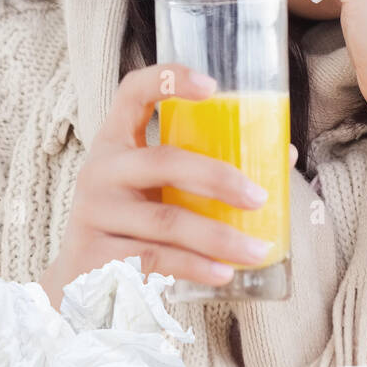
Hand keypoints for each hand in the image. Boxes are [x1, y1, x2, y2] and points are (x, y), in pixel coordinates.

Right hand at [39, 62, 299, 309]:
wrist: (82, 287)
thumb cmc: (134, 225)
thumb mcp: (157, 190)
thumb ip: (205, 172)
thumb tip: (284, 157)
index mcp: (116, 141)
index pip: (132, 93)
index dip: (168, 79)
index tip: (212, 85)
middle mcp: (99, 170)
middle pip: (164, 161)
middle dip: (219, 178)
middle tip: (259, 198)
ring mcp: (92, 214)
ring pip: (166, 220)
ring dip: (219, 236)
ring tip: (257, 249)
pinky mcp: (93, 257)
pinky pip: (154, 259)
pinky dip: (195, 267)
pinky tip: (223, 272)